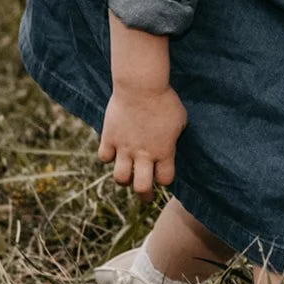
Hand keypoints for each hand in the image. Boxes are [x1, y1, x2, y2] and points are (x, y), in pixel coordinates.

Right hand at [98, 83, 186, 201]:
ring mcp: (125, 147)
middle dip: (145, 195)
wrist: (141, 86)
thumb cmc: (165, 100)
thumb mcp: (180, 120)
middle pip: (142, 187)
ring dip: (124, 180)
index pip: (165, 179)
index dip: (165, 180)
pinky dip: (108, 157)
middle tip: (146, 196)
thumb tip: (169, 144)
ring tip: (128, 176)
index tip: (163, 176)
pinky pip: (104, 158)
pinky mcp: (109, 137)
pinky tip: (113, 152)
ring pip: (120, 178)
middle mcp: (144, 154)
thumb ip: (174, 137)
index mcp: (164, 151)